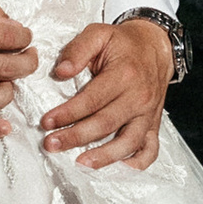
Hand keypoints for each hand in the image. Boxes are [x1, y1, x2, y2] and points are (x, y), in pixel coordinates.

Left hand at [41, 17, 173, 170]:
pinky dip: (137, 163)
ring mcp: (148, 114)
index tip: (46, 122)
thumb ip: (78, 49)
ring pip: (128, 142)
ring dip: (104, 156)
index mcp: (125, 74)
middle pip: (106, 124)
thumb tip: (62, 71)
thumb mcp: (99, 33)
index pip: (92, 100)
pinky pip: (150, 149)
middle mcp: (139, 97)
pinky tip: (118, 169)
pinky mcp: (153, 124)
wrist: (156, 47)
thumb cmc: (123, 43)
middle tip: (51, 144)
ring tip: (80, 163)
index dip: (67, 113)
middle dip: (76, 137)